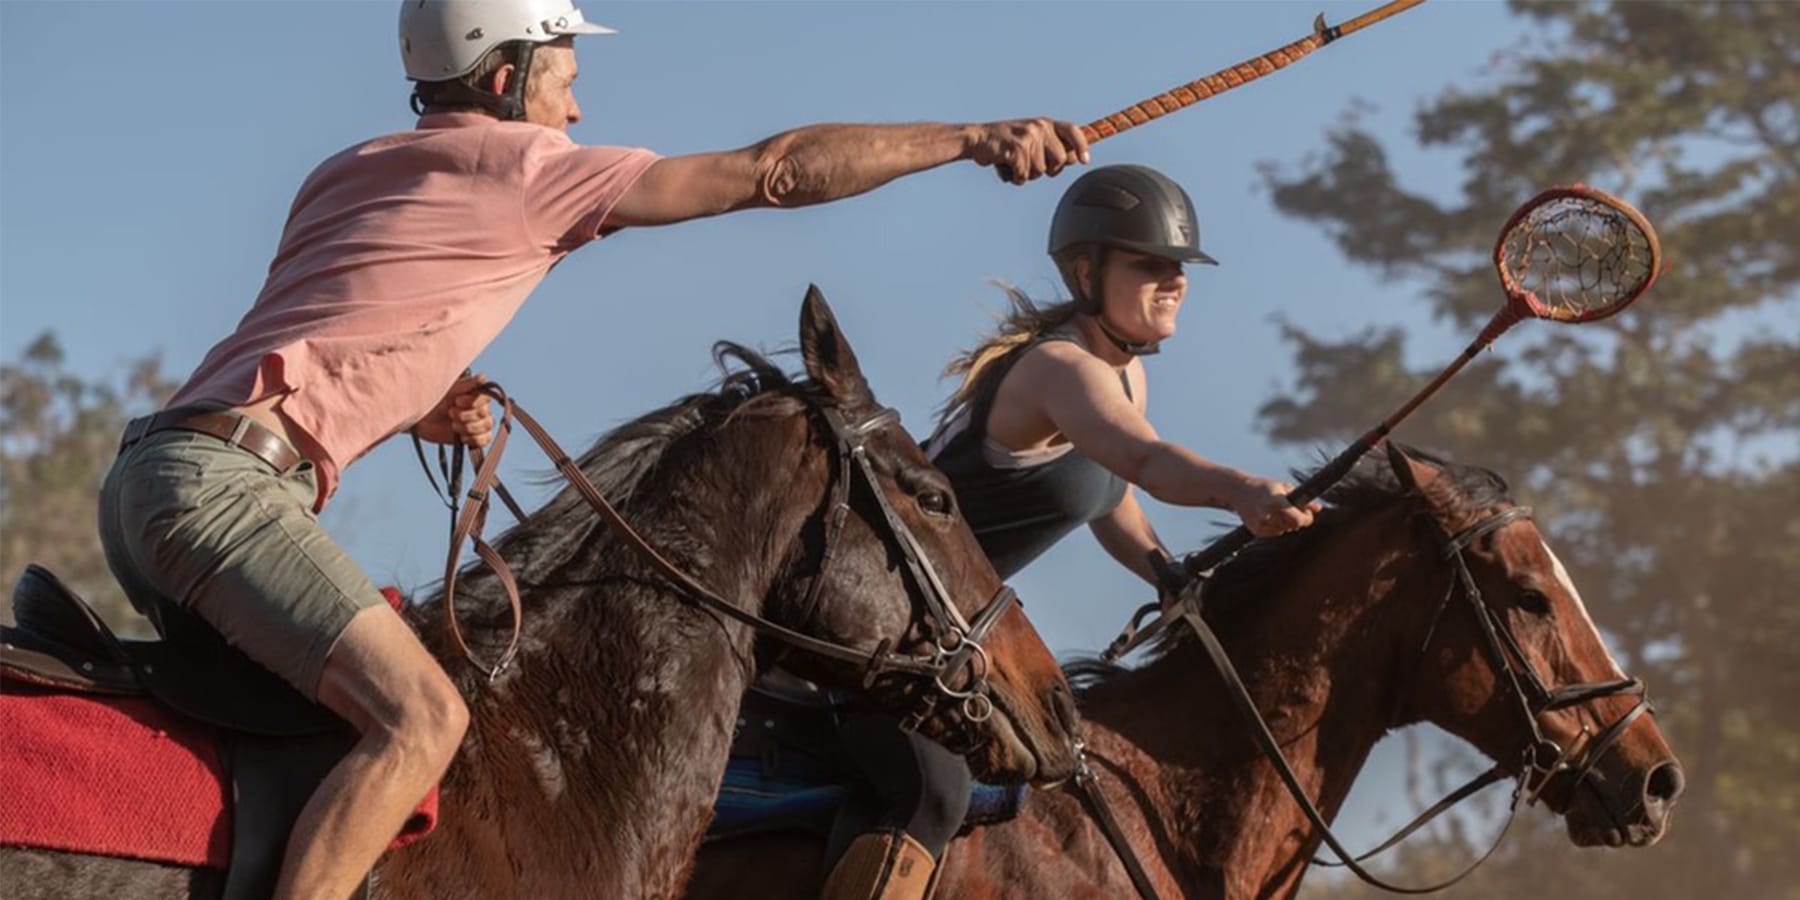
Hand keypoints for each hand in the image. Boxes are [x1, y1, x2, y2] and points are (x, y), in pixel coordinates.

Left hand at [412, 373, 493, 447]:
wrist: (421, 420)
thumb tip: (483, 377)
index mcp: (475, 395)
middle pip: (485, 414)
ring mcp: (478, 423)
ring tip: (453, 425)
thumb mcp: (448, 390)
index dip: (472, 402)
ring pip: (486, 427)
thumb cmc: (432, 400)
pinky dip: (473, 439)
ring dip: (468, 428)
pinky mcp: (474, 437)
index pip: (486, 399)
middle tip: (450, 413)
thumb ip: (467, 384)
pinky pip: (484, 440)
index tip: (457, 401)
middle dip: (466, 416)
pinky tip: (461, 436)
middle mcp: (480, 408)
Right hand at [969, 118, 1089, 183]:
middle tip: (1029, 165)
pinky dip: (1014, 177)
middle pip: (1059, 160)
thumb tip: (1074, 158)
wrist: (977, 139)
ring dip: (1026, 174)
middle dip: (1047, 169)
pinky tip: (1005, 167)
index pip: (1073, 131)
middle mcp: (1039, 127)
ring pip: (1040, 171)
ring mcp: (1028, 137)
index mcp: (1044, 123)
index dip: (1082, 146)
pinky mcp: (1016, 150)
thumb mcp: (1031, 139)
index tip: (1085, 160)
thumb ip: (1051, 146)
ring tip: (1013, 163)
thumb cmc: (1005, 144)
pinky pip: (1024, 175)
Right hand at [1230, 477, 1320, 538]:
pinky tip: (1269, 516)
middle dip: (1297, 520)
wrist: (1238, 491)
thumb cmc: (1264, 486)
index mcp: (1276, 502)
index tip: (1307, 515)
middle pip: (1293, 526)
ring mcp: (1261, 524)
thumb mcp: (1283, 488)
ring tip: (1277, 510)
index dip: (1307, 519)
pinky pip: (1274, 533)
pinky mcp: (1256, 531)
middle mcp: (1268, 515)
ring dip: (1286, 523)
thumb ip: (1301, 499)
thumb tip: (1319, 508)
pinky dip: (1276, 526)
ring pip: (1284, 530)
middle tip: (1293, 511)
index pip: (1298, 520)